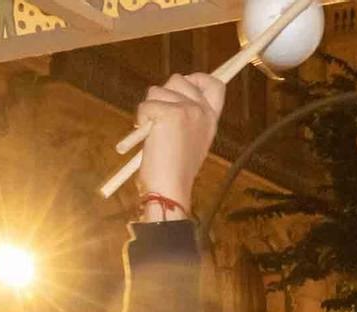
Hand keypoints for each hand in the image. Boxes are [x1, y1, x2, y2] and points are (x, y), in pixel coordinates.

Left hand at [134, 73, 223, 215]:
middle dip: (163, 93)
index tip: (183, 85)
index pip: (215, 84)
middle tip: (158, 118)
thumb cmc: (174, 170)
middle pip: (178, 79)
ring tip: (154, 133)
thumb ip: (187, 116)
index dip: (198, 78)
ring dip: (149, 108)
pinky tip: (148, 137)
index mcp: (211, 119)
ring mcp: (188, 110)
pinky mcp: (170, 113)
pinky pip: (146, 105)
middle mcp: (202, 111)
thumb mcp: (191, 140)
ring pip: (156, 90)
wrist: (170, 188)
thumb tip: (168, 94)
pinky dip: (141, 119)